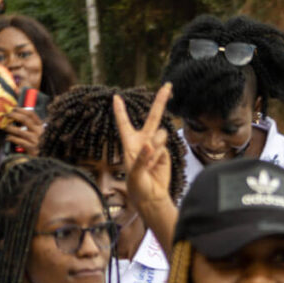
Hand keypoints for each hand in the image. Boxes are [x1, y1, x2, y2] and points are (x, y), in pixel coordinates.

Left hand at [4, 108, 43, 154]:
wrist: (38, 159)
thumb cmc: (33, 143)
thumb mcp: (33, 132)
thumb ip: (27, 124)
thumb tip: (15, 114)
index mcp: (40, 126)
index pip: (31, 114)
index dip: (21, 110)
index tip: (13, 108)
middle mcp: (40, 131)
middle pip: (25, 120)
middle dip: (14, 116)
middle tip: (6, 115)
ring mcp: (36, 140)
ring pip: (20, 131)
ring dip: (10, 128)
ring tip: (5, 127)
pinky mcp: (32, 148)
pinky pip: (19, 141)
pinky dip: (12, 138)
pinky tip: (8, 138)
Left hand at [114, 83, 172, 211]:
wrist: (151, 196)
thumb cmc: (137, 186)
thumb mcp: (134, 174)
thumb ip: (141, 158)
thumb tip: (150, 145)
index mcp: (129, 143)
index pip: (124, 123)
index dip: (120, 110)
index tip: (116, 96)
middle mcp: (142, 141)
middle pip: (153, 117)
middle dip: (160, 101)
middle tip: (168, 86)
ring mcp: (155, 145)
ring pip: (160, 135)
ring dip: (154, 148)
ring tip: (148, 165)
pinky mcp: (165, 151)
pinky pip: (164, 147)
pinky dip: (159, 156)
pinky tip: (155, 167)